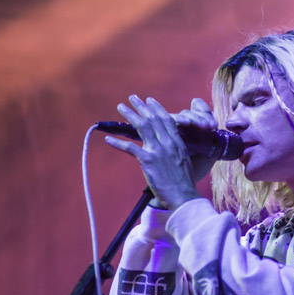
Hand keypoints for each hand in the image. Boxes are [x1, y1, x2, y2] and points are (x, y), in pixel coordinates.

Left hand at [104, 95, 214, 209]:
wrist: (183, 196)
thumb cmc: (184, 183)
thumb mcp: (184, 161)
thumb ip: (175, 151)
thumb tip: (167, 149)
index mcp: (177, 142)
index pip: (166, 119)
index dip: (156, 108)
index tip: (149, 100)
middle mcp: (168, 143)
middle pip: (152, 119)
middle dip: (141, 106)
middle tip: (132, 98)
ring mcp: (158, 150)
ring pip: (142, 127)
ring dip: (130, 115)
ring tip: (121, 107)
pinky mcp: (148, 160)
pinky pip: (130, 148)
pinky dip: (118, 142)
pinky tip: (109, 139)